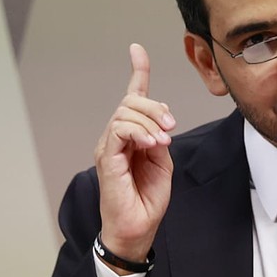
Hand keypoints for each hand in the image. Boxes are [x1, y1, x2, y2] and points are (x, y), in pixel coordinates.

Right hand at [94, 44, 174, 272]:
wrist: (137, 227)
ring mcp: (108, 146)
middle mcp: (116, 137)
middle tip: (171, 127)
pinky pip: (119, 129)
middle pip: (132, 100)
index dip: (137, 71)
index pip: (133, 97)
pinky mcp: (106, 157)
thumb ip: (160, 139)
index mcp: (131, 136)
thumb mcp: (163, 163)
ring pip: (126, 112)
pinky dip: (138, 132)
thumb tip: (160, 124)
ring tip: (161, 142)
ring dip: (150, 122)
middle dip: (155, 107)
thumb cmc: (147, 199)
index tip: (136, 49)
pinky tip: (150, 144)